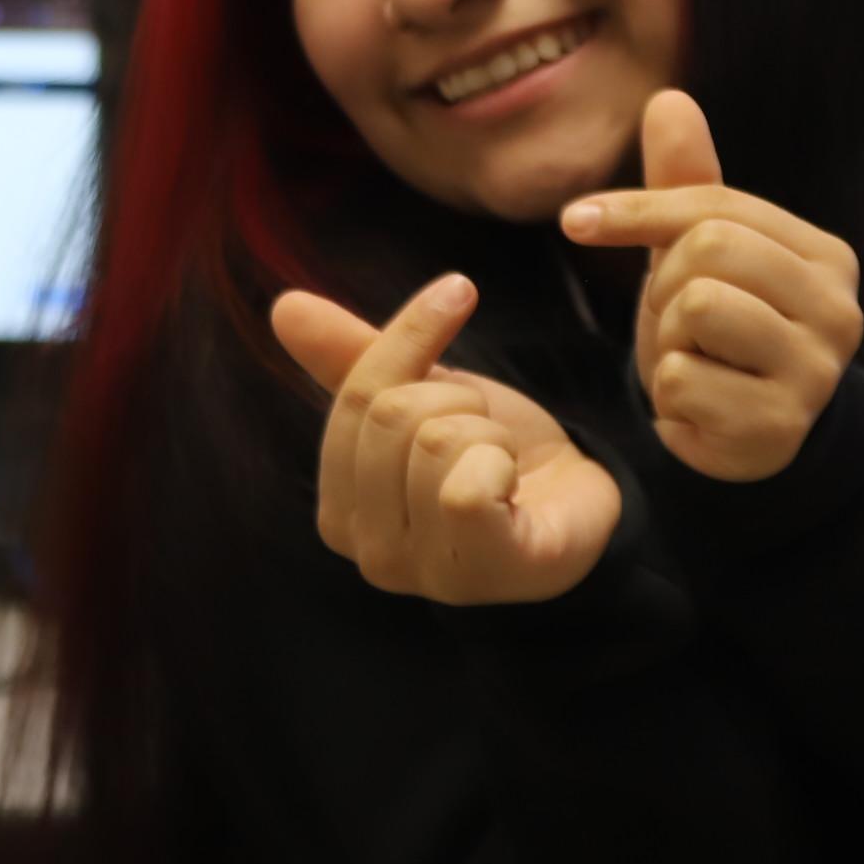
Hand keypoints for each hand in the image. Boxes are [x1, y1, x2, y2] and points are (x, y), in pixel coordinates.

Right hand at [271, 274, 619, 605]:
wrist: (580, 501)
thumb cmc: (492, 455)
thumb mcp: (425, 395)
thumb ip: (354, 359)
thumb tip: (284, 306)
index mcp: (339, 510)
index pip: (354, 398)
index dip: (409, 337)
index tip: (458, 292)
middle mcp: (368, 551)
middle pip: (393, 417)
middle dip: (459, 399)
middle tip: (487, 430)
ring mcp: (421, 570)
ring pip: (437, 443)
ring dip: (489, 432)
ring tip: (502, 462)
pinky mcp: (480, 571)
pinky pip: (466, 491)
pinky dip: (503, 463)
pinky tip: (514, 486)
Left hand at [560, 90, 863, 483]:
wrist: (740, 432)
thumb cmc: (719, 328)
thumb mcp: (698, 254)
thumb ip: (685, 182)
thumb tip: (668, 98)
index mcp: (827, 256)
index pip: (717, 207)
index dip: (636, 209)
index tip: (574, 221)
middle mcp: (839, 310)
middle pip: (708, 248)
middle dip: (665, 283)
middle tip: (678, 321)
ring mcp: (816, 373)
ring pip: (697, 308)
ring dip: (668, 339)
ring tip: (694, 359)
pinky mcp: (779, 427)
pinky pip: (682, 381)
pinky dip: (669, 395)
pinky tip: (698, 406)